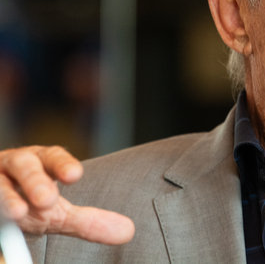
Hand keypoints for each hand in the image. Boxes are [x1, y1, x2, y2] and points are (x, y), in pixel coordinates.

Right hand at [0, 146, 134, 244]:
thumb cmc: (28, 202)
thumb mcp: (56, 212)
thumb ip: (88, 221)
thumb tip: (128, 231)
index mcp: (41, 162)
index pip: (54, 157)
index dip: (64, 164)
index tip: (75, 175)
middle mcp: (15, 164)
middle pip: (25, 165)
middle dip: (35, 180)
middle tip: (48, 200)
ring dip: (7, 196)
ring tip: (18, 212)